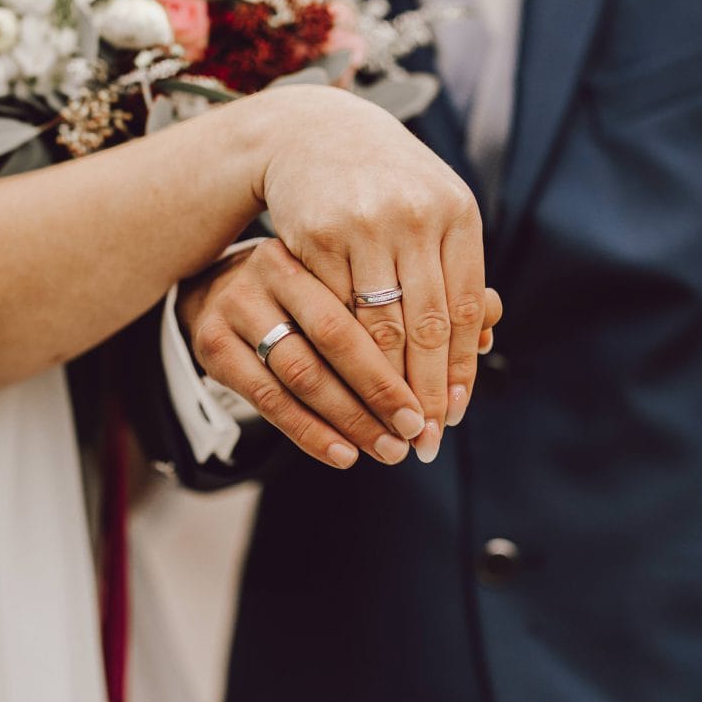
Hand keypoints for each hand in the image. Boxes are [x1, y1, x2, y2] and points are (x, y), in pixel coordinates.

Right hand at [179, 239, 430, 468]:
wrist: (218, 287)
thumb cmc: (308, 291)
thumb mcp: (350, 280)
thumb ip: (412, 301)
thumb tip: (489, 325)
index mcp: (319, 246)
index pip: (367, 306)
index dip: (405, 359)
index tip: (436, 401)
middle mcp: (272, 267)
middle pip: (334, 338)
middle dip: (379, 392)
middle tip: (414, 432)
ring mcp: (237, 305)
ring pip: (301, 373)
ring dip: (349, 420)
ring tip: (387, 450)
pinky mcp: (212, 344)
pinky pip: (267, 398)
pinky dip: (308, 432)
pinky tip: (343, 454)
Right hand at [254, 87, 499, 460]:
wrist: (314, 132)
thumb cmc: (385, 185)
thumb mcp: (433, 213)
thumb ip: (458, 270)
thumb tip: (487, 342)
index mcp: (456, 213)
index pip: (466, 308)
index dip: (460, 368)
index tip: (454, 414)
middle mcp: (415, 216)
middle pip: (425, 323)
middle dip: (425, 389)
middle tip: (424, 438)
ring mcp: (363, 225)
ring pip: (378, 325)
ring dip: (383, 384)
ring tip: (387, 423)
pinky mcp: (314, 235)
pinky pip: (332, 310)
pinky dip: (340, 356)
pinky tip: (344, 385)